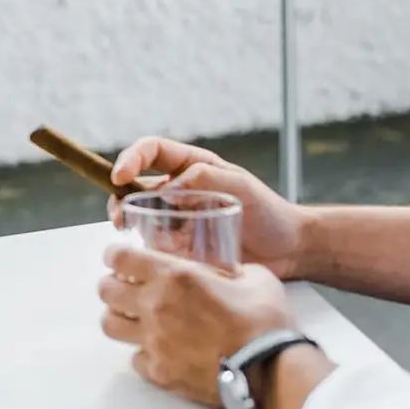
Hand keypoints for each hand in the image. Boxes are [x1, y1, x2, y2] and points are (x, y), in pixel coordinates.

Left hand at [99, 243, 295, 407]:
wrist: (275, 374)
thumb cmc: (266, 322)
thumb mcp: (253, 277)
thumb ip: (227, 267)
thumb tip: (223, 269)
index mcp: (173, 275)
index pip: (119, 257)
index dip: (115, 255)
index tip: (119, 257)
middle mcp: (155, 305)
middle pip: (105, 290)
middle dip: (112, 284)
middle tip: (126, 287)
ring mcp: (154, 341)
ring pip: (109, 324)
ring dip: (119, 318)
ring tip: (134, 318)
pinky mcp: (159, 373)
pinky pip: (134, 359)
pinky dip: (142, 353)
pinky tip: (159, 351)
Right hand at [108, 137, 306, 279]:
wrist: (289, 250)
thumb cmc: (268, 212)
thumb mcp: (240, 185)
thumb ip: (205, 178)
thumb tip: (168, 189)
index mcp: (191, 165)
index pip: (152, 151)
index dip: (131, 158)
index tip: (120, 176)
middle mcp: (178, 189)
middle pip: (135, 186)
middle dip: (120, 198)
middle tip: (120, 218)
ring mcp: (177, 218)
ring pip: (141, 216)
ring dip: (132, 224)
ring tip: (135, 237)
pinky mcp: (181, 246)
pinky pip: (156, 245)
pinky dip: (149, 249)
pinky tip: (156, 257)